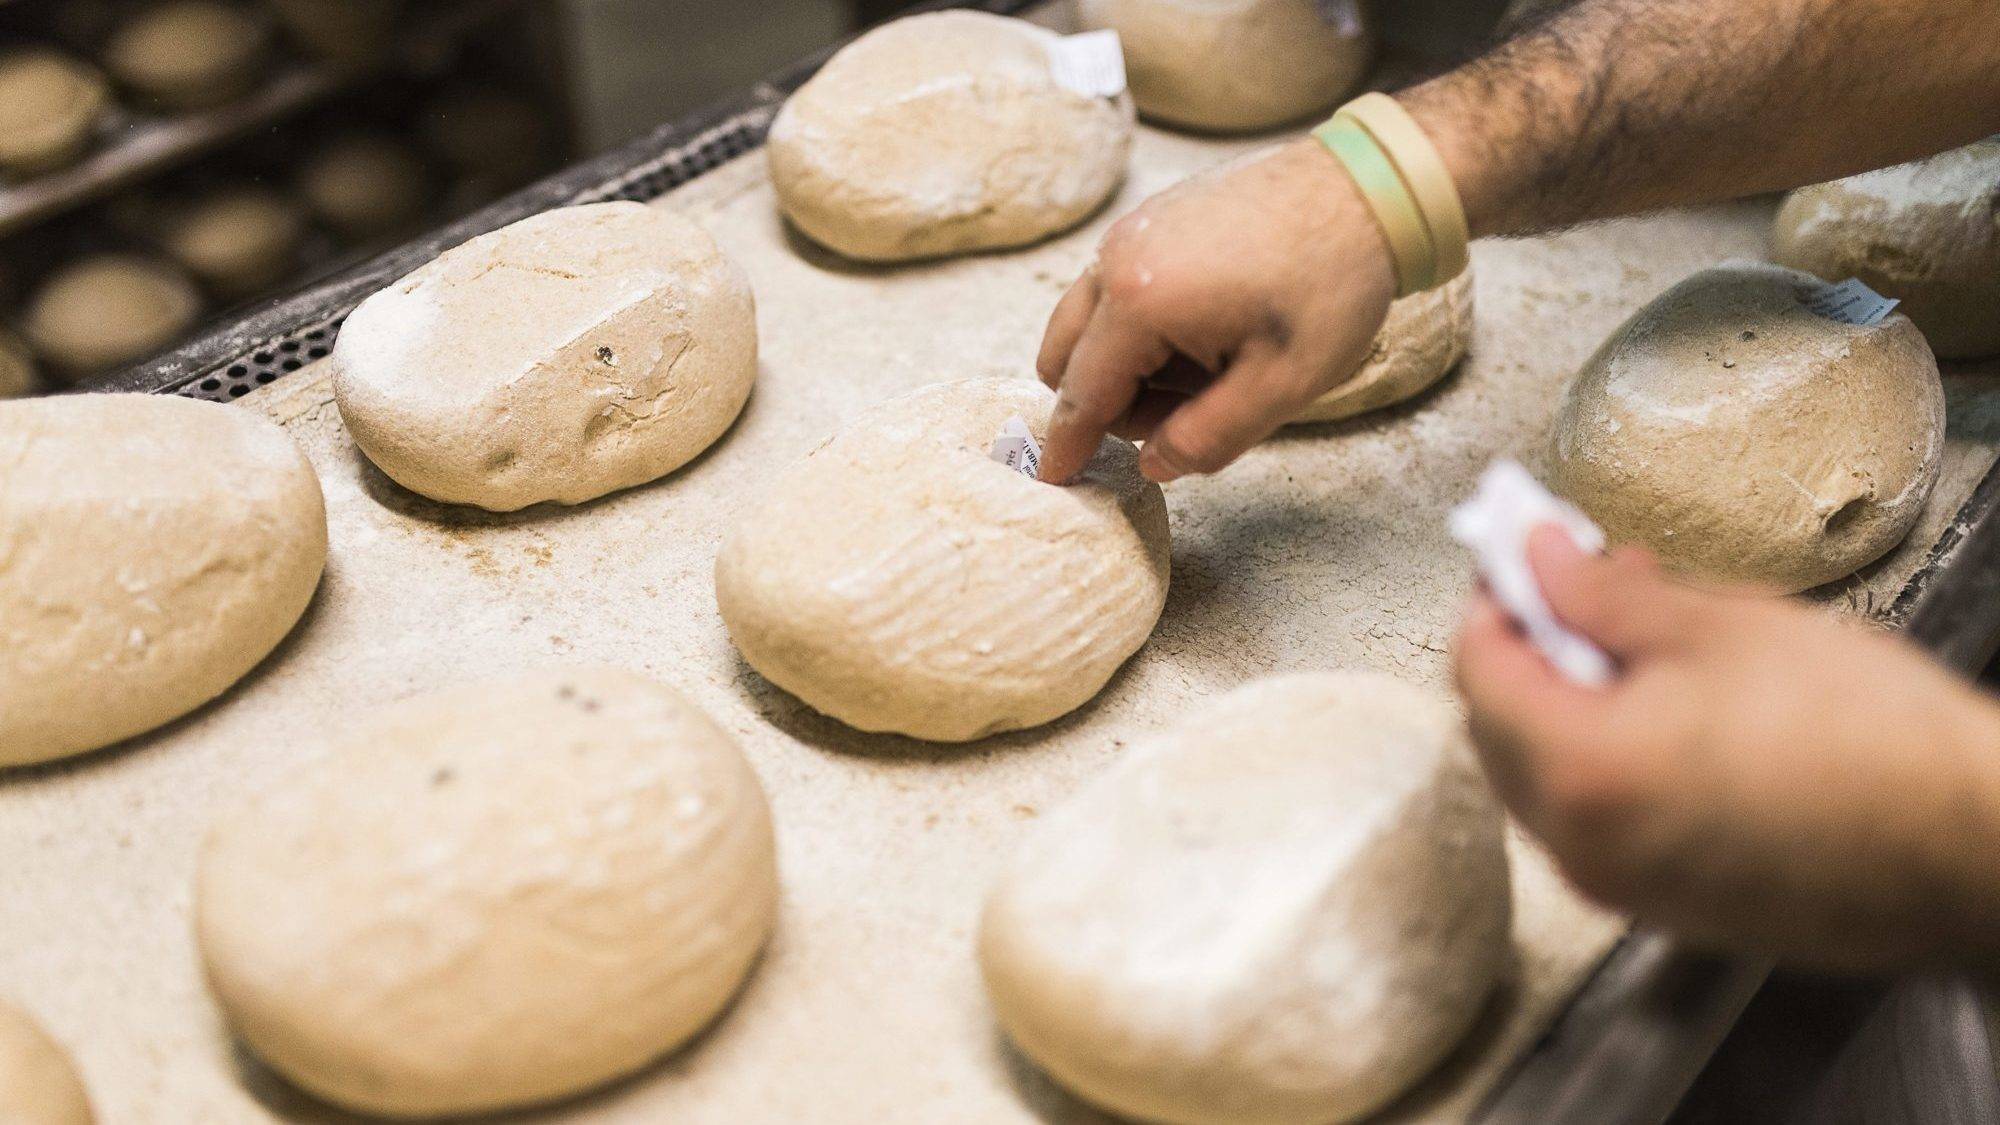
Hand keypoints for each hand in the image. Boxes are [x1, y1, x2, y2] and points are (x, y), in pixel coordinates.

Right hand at [1036, 139, 1396, 483]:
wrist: (1367, 186)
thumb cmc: (1333, 283)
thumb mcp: (1281, 386)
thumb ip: (1207, 439)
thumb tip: (1152, 465)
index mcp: (1139, 301)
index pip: (1081, 394)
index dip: (1067, 446)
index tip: (1053, 481)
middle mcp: (1117, 258)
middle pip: (1064, 356)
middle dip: (1108, 402)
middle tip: (1189, 410)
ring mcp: (1132, 229)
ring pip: (1088, 321)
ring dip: (1128, 363)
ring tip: (1213, 364)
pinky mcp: (1153, 216)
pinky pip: (1117, 287)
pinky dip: (1144, 324)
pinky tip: (1214, 325)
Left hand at [1454, 527, 1999, 970]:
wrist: (1971, 846)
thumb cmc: (1867, 735)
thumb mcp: (1720, 628)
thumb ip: (1601, 595)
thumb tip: (1538, 558)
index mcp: (1580, 771)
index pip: (1478, 671)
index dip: (1493, 599)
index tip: (1522, 555)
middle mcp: (1580, 847)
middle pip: (1498, 729)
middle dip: (1530, 649)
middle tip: (1585, 585)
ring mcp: (1619, 889)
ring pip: (1543, 778)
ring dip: (1567, 702)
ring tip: (1642, 639)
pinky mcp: (1663, 908)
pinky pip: (1594, 820)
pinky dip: (1604, 758)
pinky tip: (1667, 710)